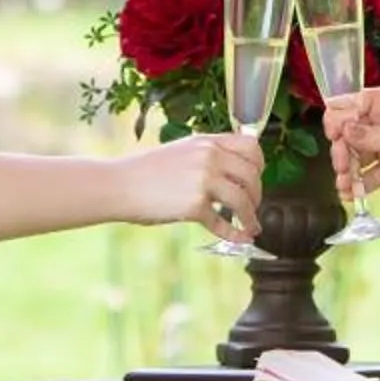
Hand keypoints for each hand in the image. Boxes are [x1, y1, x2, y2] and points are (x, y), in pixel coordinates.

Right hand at [125, 131, 262, 239]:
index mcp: (207, 141)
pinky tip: (238, 238)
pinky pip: (223, 223)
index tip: (257, 179)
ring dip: (251, 217)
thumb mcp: (181, 151)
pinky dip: (235, 234)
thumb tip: (235, 173)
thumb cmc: (147, 171)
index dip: (260, 166)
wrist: (120, 185)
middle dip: (257, 196)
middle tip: (253, 207)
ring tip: (250, 227)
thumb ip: (208, 155)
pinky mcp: (194, 206)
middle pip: (252, 176)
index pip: (251, 147)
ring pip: (243, 201)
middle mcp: (209, 157)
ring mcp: (203, 181)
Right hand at [326, 86, 379, 196]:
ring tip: (345, 185)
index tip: (336, 137)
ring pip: (353, 156)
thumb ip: (374, 135)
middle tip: (344, 166)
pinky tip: (350, 194)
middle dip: (341, 150)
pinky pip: (365, 176)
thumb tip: (344, 131)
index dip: (338, 120)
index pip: (349, 105)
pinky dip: (355, 185)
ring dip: (345, 170)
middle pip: (346, 133)